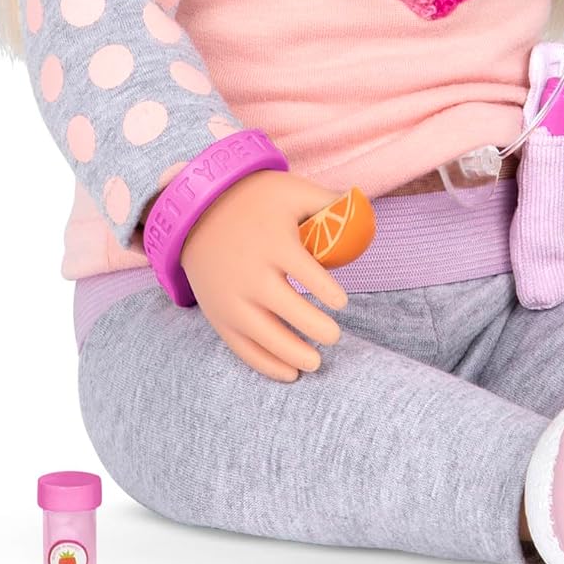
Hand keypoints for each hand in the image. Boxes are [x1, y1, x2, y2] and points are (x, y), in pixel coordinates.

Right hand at [180, 168, 349, 381]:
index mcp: (274, 243)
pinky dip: (266, 364)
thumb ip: (329, 203)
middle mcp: (250, 273)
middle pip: (286, 308)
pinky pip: (242, 347)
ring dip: (293, 353)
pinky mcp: (218, 315)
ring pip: (264, 335)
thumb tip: (365, 213)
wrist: (198, 212)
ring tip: (316, 362)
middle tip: (334, 336)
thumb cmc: (256, 200)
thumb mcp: (292, 190)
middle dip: (315, 327)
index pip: (306, 271)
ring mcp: (231, 298)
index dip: (326, 290)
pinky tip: (290, 373)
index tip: (340, 302)